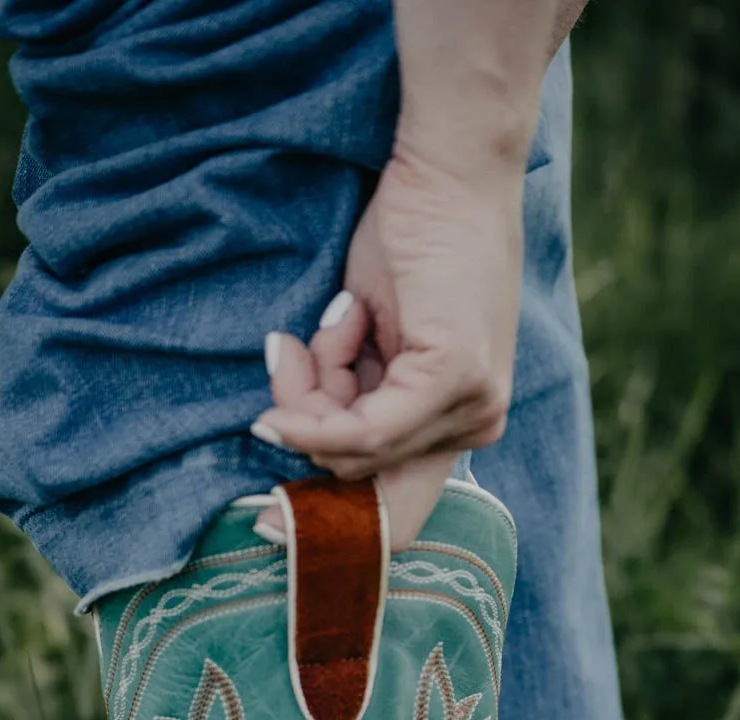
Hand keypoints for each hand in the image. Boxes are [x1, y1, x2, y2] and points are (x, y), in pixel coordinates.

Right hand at [252, 146, 524, 548]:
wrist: (449, 170)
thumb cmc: (410, 240)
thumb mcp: (371, 339)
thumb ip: (349, 399)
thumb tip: (292, 440)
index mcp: (460, 424)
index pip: (397, 515)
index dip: (329, 529)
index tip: (264, 523)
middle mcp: (475, 426)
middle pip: (356, 478)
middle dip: (305, 425)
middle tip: (287, 357)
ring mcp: (472, 408)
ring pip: (352, 450)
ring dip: (311, 387)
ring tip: (325, 320)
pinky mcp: (453, 380)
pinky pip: (363, 428)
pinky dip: (320, 397)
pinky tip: (310, 343)